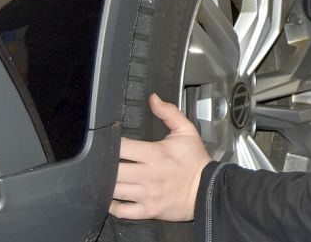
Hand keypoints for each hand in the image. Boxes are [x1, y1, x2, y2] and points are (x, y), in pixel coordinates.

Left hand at [110, 94, 210, 221]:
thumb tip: (153, 98)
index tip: (107, 142)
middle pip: (113, 171)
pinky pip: (123, 211)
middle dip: (104, 166)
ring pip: (115, 191)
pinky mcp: (149, 210)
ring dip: (106, 185)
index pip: (121, 147)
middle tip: (101, 163)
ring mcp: (147, 194)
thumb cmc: (195, 161)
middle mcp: (147, 175)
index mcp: (154, 154)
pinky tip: (111, 199)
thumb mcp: (186, 131)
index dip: (110, 144)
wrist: (208, 189)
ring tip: (103, 179)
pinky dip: (113, 207)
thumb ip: (169, 113)